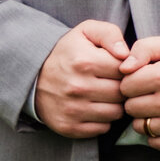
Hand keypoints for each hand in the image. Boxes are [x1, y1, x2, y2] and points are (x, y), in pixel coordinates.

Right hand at [35, 20, 127, 136]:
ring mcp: (72, 109)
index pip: (124, 70)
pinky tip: (94, 107)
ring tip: (104, 95)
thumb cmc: (68, 52)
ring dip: (114, 105)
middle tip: (112, 82)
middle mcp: (78, 87)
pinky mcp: (69, 127)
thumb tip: (126, 54)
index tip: (117, 67)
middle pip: (121, 93)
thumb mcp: (86, 32)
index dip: (125, 68)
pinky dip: (103, 120)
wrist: (33, 76)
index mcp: (84, 61)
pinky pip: (103, 128)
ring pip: (115, 113)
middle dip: (121, 87)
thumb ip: (110, 34)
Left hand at [119, 35, 159, 152]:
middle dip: (137, 100)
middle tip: (152, 95)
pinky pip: (153, 142)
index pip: (125, 86)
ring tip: (159, 108)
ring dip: (145, 118)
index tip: (144, 81)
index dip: (132, 82)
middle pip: (130, 108)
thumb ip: (143, 49)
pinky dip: (157, 134)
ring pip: (140, 126)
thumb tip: (123, 68)